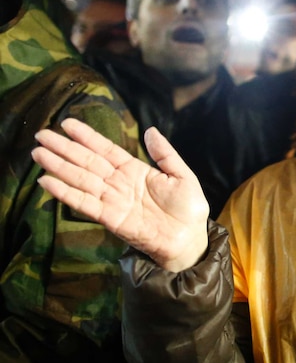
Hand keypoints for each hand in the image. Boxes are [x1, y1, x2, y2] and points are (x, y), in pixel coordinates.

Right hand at [31, 118, 209, 271]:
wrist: (189, 238)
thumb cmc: (188, 208)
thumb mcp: (181, 175)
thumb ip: (165, 154)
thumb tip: (150, 130)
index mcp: (134, 170)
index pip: (105, 150)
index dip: (87, 137)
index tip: (67, 123)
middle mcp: (119, 183)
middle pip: (87, 162)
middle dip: (64, 148)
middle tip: (41, 135)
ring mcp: (112, 200)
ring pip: (80, 179)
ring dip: (59, 167)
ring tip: (38, 153)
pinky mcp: (110, 218)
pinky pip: (84, 203)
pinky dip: (65, 193)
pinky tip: (47, 181)